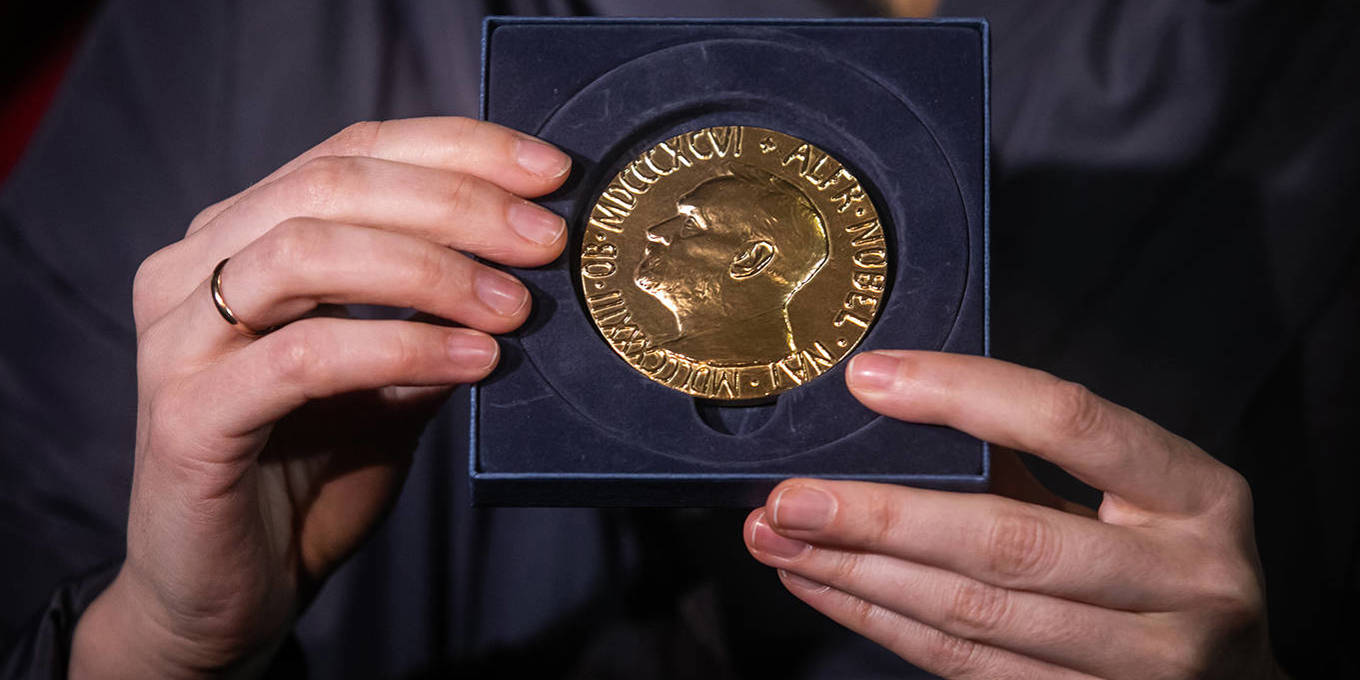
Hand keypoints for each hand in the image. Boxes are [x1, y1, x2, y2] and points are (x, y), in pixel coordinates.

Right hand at [70, 118, 570, 677]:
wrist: (233, 595)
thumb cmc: (313, 475)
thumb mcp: (395, 381)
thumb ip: (439, 317)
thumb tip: (532, 264)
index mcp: (241, 238)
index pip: (352, 153)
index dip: (457, 149)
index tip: (550, 172)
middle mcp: (195, 269)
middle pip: (332, 184)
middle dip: (457, 204)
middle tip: (547, 241)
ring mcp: (179, 339)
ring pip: (307, 252)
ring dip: (431, 271)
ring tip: (516, 307)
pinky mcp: (185, 416)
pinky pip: (303, 355)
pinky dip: (399, 348)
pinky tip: (471, 360)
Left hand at [744, 351, 1283, 678]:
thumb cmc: (1163, 559)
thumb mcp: (1137, 493)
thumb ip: (1035, 454)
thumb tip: (891, 413)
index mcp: (1198, 497)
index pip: (1069, 422)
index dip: (963, 393)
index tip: (870, 379)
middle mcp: (1187, 583)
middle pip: (1007, 540)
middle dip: (880, 516)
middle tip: (789, 496)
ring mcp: (1143, 664)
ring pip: (973, 615)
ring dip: (859, 575)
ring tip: (781, 539)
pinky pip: (964, 667)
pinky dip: (881, 622)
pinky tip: (825, 585)